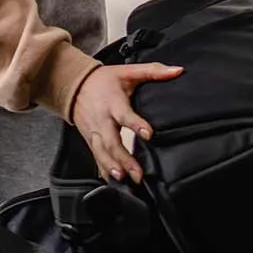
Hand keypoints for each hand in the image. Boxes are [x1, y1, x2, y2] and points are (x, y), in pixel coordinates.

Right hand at [70, 61, 182, 182]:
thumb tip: (177, 71)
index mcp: (113, 103)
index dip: (135, 124)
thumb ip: (154, 71)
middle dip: (123, 158)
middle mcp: (102, 120)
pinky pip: (96, 157)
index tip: (148, 134)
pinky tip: (112, 181)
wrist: (75, 86)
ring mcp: (94, 132)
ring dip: (112, 167)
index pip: (124, 115)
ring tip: (123, 178)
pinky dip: (103, 169)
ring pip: (101, 153)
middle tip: (137, 172)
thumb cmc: (103, 80)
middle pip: (111, 142)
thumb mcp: (128, 71)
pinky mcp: (90, 140)